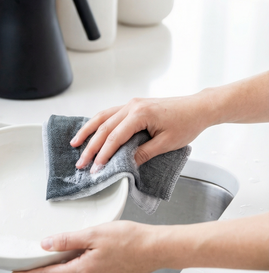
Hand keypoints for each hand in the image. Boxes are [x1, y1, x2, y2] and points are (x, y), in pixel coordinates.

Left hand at [11, 221, 159, 272]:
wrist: (156, 249)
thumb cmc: (129, 239)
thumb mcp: (93, 233)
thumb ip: (67, 240)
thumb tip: (45, 245)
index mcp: (83, 272)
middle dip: (46, 272)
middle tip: (37, 259)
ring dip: (64, 271)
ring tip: (62, 253)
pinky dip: (79, 270)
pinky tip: (85, 255)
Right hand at [72, 94, 210, 171]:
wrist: (197, 108)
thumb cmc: (186, 123)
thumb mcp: (167, 143)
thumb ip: (144, 153)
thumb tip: (126, 163)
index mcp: (140, 114)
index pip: (115, 137)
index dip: (103, 154)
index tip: (96, 168)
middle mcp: (132, 106)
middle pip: (104, 127)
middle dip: (90, 146)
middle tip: (81, 162)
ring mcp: (131, 104)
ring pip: (103, 117)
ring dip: (88, 131)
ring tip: (75, 143)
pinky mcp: (133, 106)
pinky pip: (110, 114)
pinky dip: (98, 123)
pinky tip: (91, 131)